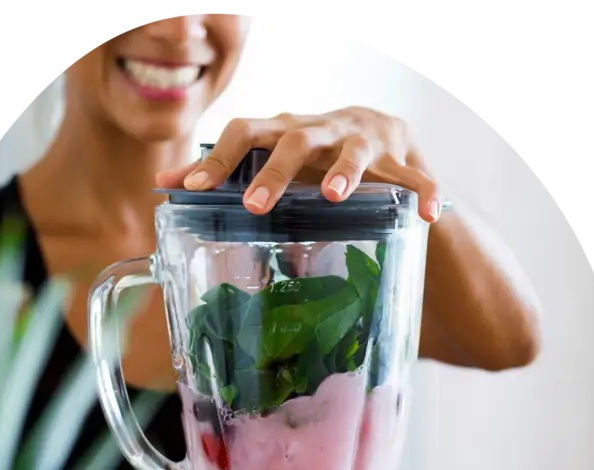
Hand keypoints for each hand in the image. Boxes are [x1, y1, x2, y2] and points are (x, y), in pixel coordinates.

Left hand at [155, 108, 442, 222]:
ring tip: (334, 196)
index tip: (192, 188)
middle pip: (294, 140)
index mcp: (282, 130)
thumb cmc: (309, 153)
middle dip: (275, 172)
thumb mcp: (268, 156)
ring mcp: (362, 141)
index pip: (243, 133)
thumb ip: (222, 171)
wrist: (378, 131)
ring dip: (344, 171)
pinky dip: (424, 192)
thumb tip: (162, 186)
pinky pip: (415, 176)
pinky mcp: (400, 158)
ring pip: (354, 151)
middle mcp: (320, 130)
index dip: (217, 159)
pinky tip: (431, 215)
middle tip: (257, 206)